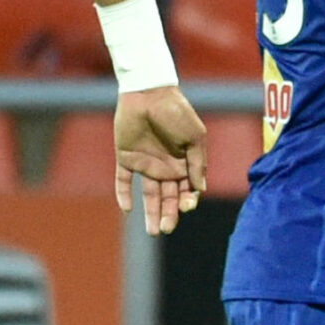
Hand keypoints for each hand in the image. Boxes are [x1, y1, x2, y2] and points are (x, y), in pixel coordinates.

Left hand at [114, 84, 208, 234]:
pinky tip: (127, 209)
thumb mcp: (195, 137)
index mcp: (184, 163)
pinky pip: (124, 180)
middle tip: (166, 229)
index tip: (186, 206)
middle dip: (169, 214)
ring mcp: (145, 163)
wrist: (149, 92)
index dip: (187, 201)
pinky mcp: (126, 157)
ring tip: (153, 231)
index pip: (187, 190)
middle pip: (168, 197)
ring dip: (151, 212)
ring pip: (149, 195)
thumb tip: (200, 189)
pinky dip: (124, 195)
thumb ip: (198, 163)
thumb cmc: (177, 112)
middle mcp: (166, 166)